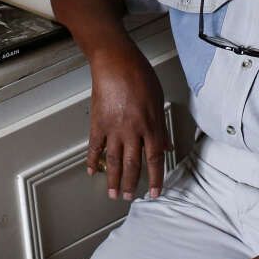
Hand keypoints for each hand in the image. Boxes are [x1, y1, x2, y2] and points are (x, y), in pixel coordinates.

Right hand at [85, 39, 170, 199]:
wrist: (115, 62)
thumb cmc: (139, 75)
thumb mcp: (158, 100)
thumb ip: (161, 126)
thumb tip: (166, 143)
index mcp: (150, 125)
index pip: (155, 158)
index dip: (155, 178)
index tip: (154, 192)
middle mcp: (132, 130)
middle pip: (133, 164)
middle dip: (132, 183)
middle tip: (129, 197)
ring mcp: (113, 128)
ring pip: (113, 160)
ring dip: (113, 179)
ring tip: (113, 193)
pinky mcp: (98, 122)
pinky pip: (95, 146)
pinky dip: (92, 160)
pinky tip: (92, 171)